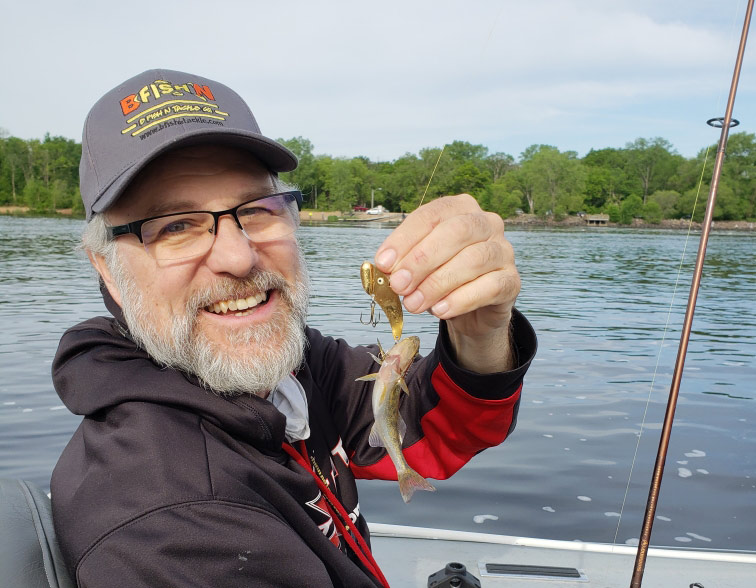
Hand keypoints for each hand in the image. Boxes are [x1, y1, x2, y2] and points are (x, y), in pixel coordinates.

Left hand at [374, 194, 519, 371]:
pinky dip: (461, 299)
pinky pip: (490, 286)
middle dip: (422, 260)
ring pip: (474, 259)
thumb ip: (403, 261)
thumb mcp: (417, 266)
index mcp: (460, 208)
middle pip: (456, 232)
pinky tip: (440, 310)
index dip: (405, 238)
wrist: (470, 310)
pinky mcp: (512, 281)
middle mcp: (487, 223)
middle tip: (398, 285)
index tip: (384, 262)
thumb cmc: (440, 278)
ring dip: (437, 283)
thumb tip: (386, 266)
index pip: (433, 214)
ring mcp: (503, 250)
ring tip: (413, 303)